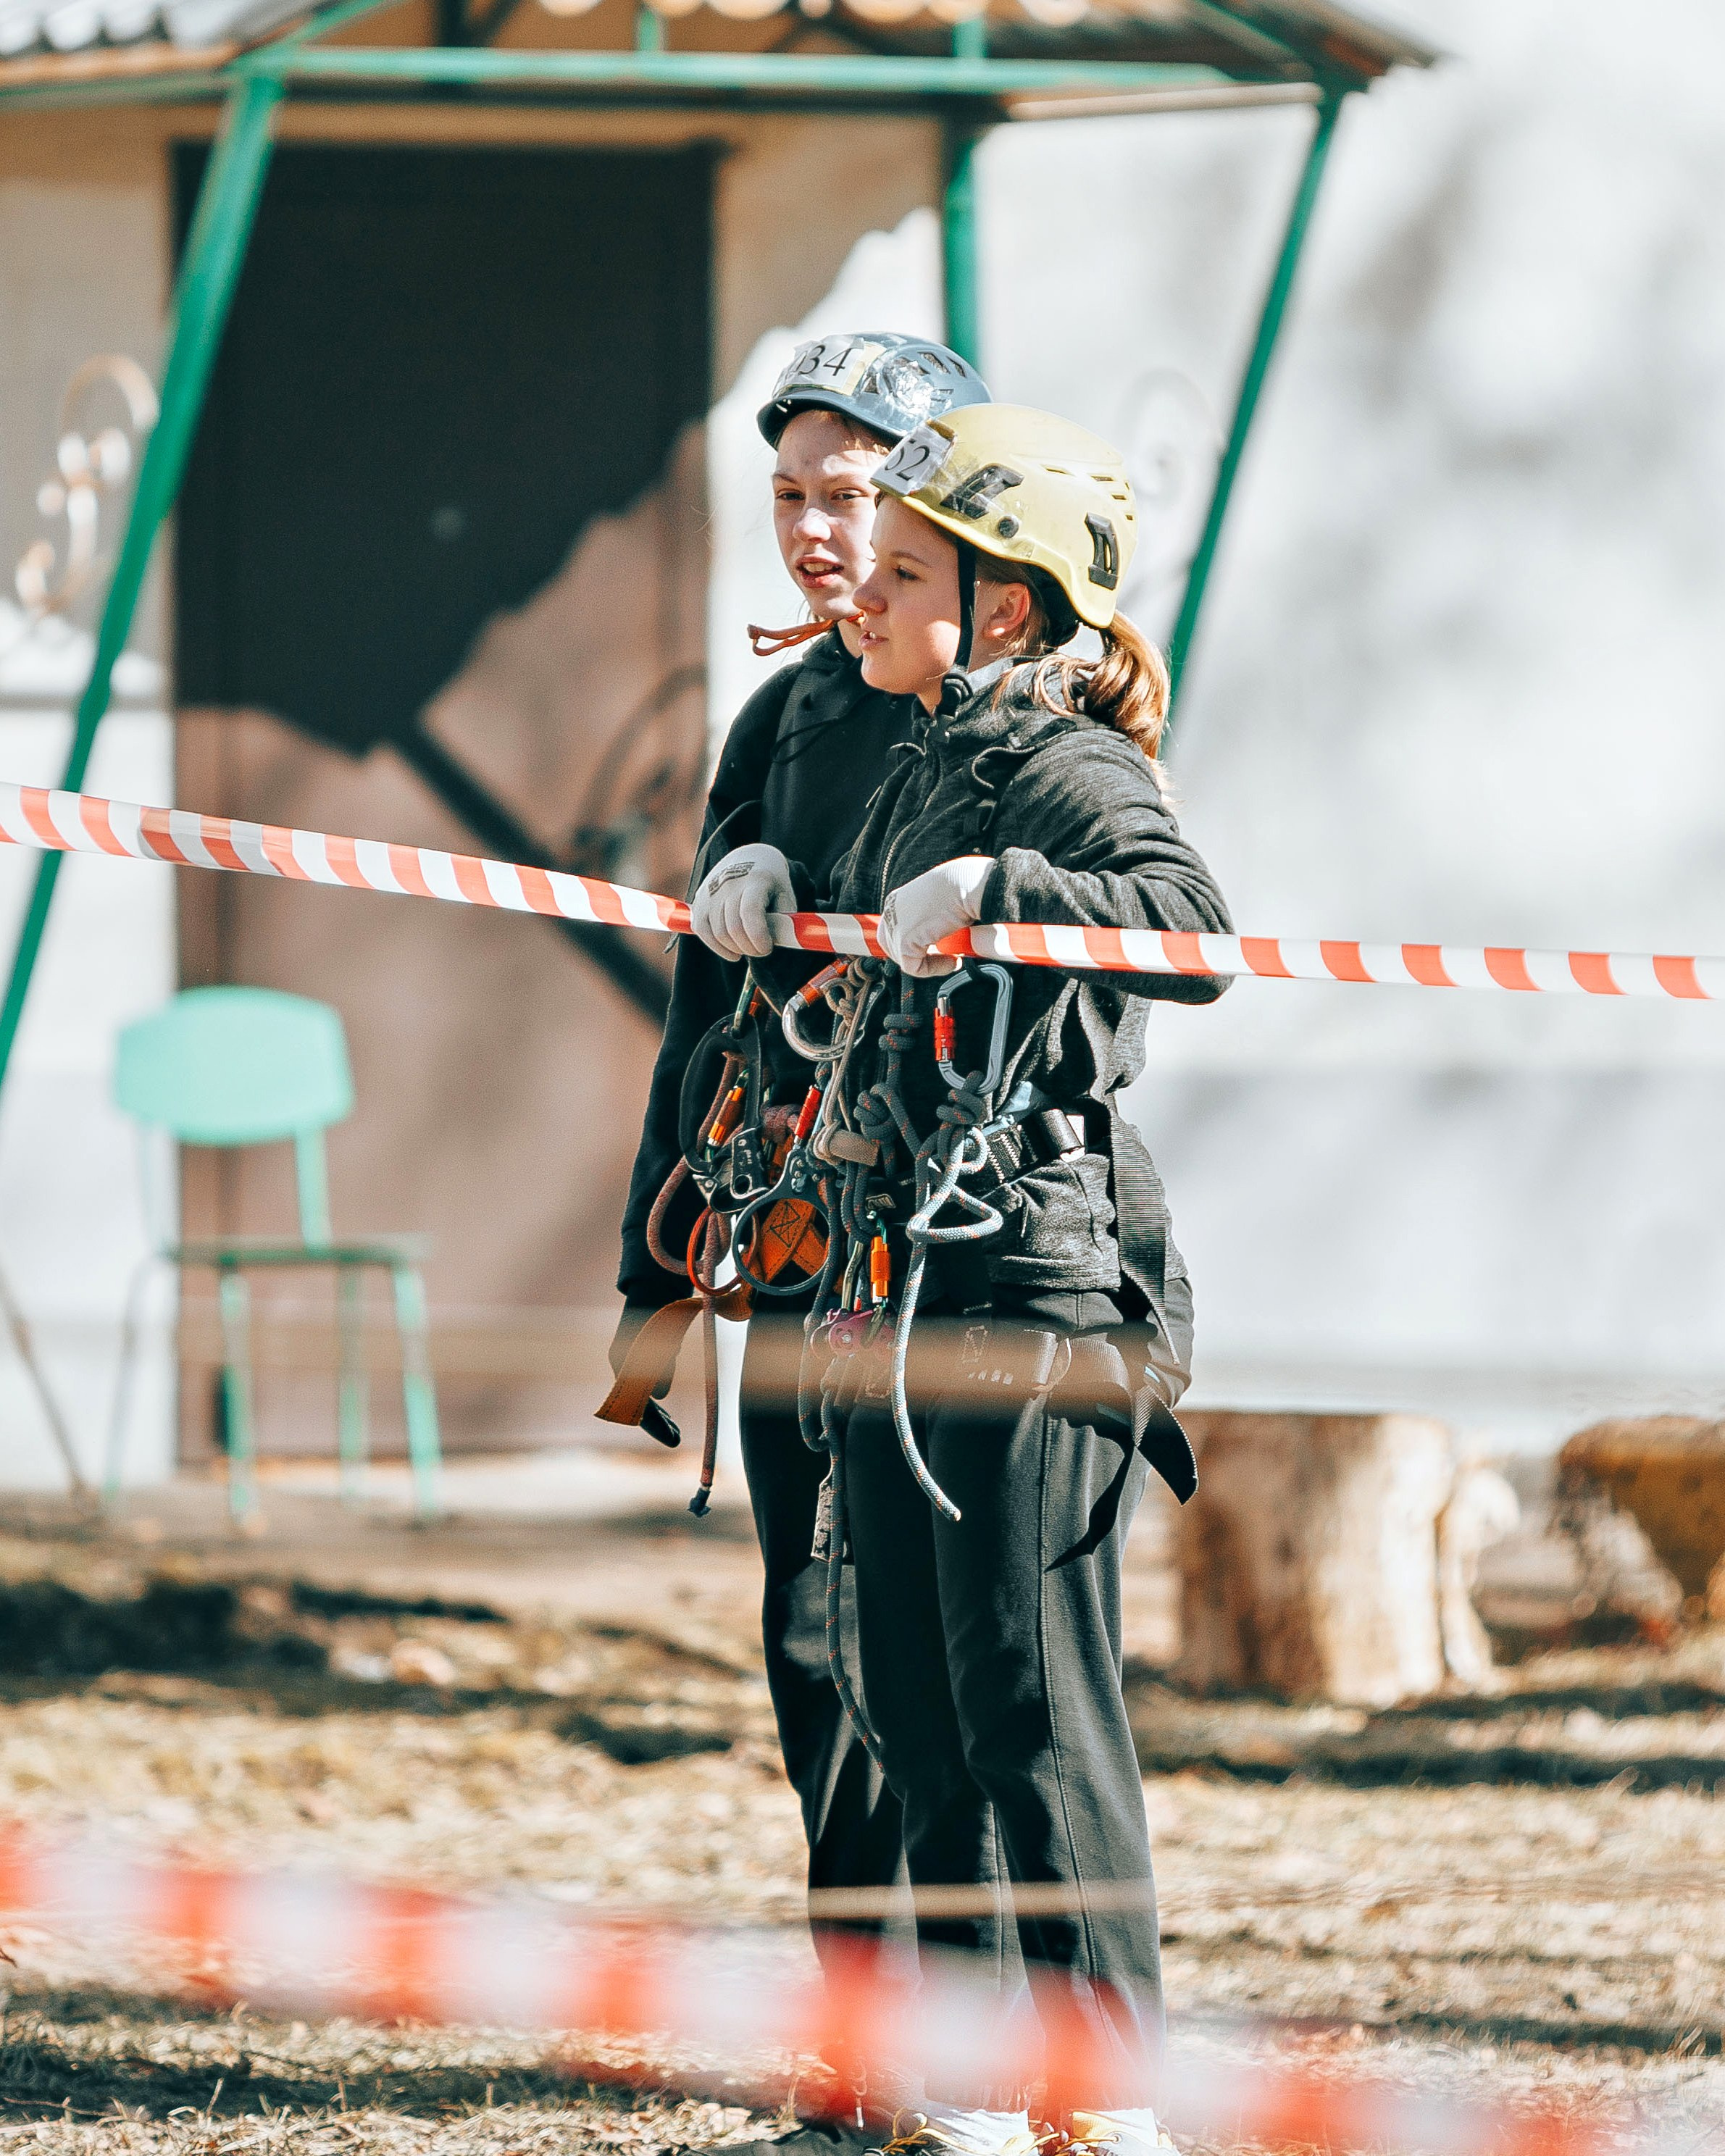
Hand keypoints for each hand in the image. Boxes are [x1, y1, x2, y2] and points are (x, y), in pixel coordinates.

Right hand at [690, 843, 793, 960]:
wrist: (748, 857)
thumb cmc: (771, 882)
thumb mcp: (785, 894)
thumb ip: (785, 918)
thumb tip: (780, 942)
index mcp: (756, 880)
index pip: (750, 911)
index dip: (758, 936)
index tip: (767, 948)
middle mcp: (729, 883)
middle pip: (733, 927)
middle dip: (750, 948)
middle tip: (761, 952)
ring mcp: (711, 891)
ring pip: (718, 933)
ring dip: (736, 949)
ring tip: (750, 949)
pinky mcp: (700, 900)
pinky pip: (702, 930)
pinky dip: (717, 948)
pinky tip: (733, 953)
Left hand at [879, 855, 993, 978]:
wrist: (967, 884)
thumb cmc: (962, 888)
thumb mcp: (939, 904)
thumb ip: (929, 921)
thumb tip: (936, 941)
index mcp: (898, 900)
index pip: (894, 930)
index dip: (914, 944)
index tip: (937, 950)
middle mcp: (892, 910)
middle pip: (891, 946)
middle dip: (916, 956)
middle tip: (942, 957)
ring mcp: (895, 925)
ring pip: (904, 959)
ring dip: (930, 964)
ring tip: (952, 958)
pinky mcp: (904, 940)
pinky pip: (914, 967)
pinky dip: (935, 969)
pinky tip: (952, 961)